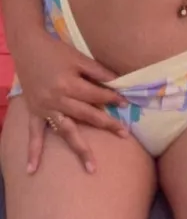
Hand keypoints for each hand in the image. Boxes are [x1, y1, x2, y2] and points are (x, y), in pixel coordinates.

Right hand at [15, 30, 127, 173]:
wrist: (28, 48)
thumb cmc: (56, 51)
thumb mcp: (79, 57)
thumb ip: (98, 71)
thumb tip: (118, 83)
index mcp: (69, 84)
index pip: (96, 96)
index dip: (112, 99)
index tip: (126, 104)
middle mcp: (58, 99)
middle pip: (87, 115)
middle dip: (107, 124)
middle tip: (124, 135)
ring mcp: (45, 109)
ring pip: (66, 131)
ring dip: (80, 148)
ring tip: (92, 167)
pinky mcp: (34, 112)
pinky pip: (34, 134)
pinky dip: (33, 151)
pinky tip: (32, 169)